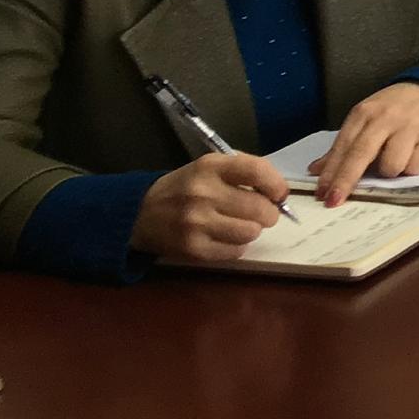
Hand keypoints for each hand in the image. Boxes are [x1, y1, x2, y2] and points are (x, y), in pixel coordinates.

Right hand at [132, 155, 287, 262]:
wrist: (139, 214)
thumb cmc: (184, 187)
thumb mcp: (208, 167)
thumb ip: (243, 172)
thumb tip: (279, 192)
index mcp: (210, 167)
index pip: (257, 171)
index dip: (276, 185)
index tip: (279, 194)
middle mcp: (203, 193)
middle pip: (260, 208)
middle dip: (267, 213)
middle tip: (259, 213)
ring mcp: (197, 223)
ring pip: (251, 232)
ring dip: (251, 230)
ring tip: (239, 225)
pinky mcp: (193, 248)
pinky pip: (235, 251)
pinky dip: (236, 247)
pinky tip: (223, 238)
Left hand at [311, 82, 418, 207]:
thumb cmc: (392, 111)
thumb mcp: (364, 120)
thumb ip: (343, 146)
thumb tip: (317, 170)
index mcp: (364, 113)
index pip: (343, 146)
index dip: (331, 172)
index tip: (321, 193)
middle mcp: (385, 118)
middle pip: (361, 154)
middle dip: (346, 180)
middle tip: (334, 200)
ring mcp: (410, 127)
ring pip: (391, 166)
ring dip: (388, 173)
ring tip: (391, 162)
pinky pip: (415, 168)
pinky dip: (410, 170)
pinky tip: (410, 158)